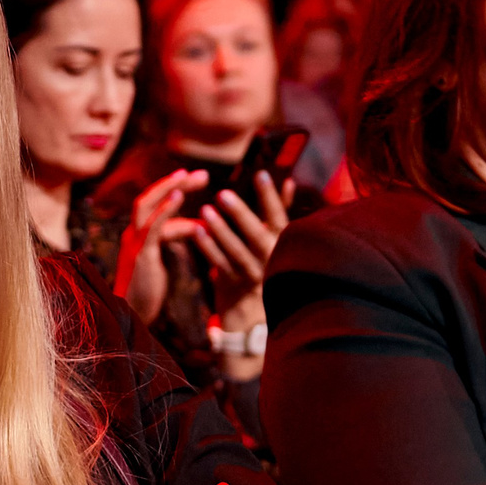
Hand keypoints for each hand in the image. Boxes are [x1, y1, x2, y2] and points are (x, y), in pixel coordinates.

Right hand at [115, 167, 205, 325]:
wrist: (131, 316)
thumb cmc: (147, 290)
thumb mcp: (163, 256)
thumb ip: (175, 236)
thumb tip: (198, 222)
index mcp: (137, 234)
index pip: (155, 205)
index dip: (177, 191)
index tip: (199, 180)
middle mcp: (132, 233)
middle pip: (148, 197)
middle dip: (174, 182)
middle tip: (203, 174)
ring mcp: (133, 242)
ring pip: (145, 204)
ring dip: (168, 188)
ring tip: (188, 176)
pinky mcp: (140, 254)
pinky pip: (151, 225)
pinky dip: (165, 208)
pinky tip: (179, 196)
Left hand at [193, 171, 292, 317]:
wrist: (252, 311)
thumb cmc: (263, 264)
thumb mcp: (275, 239)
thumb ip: (279, 211)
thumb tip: (289, 181)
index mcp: (281, 243)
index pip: (278, 216)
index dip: (270, 197)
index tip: (260, 174)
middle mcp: (270, 258)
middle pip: (256, 234)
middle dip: (240, 213)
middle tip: (222, 193)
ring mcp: (252, 273)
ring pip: (236, 250)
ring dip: (220, 230)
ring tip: (205, 209)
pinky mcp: (233, 285)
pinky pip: (219, 264)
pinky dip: (208, 247)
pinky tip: (196, 231)